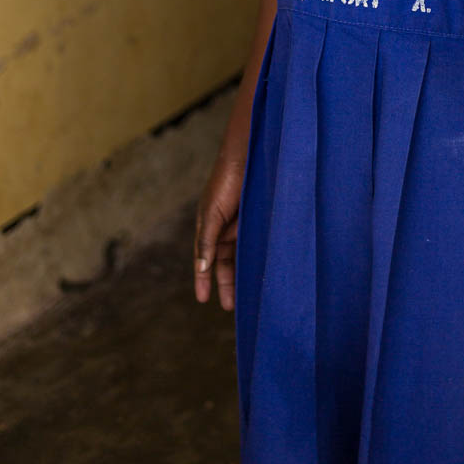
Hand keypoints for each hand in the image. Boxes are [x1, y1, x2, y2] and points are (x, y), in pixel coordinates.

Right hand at [193, 153, 244, 309]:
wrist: (247, 156)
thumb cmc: (225, 182)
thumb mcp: (212, 214)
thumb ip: (207, 242)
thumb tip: (202, 268)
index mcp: (209, 228)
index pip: (205, 260)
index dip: (204, 280)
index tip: (203, 300)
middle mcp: (225, 230)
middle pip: (224, 263)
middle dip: (226, 284)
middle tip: (230, 307)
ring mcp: (242, 226)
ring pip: (241, 257)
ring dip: (242, 275)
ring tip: (249, 297)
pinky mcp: (258, 221)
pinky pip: (256, 245)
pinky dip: (256, 259)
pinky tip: (262, 273)